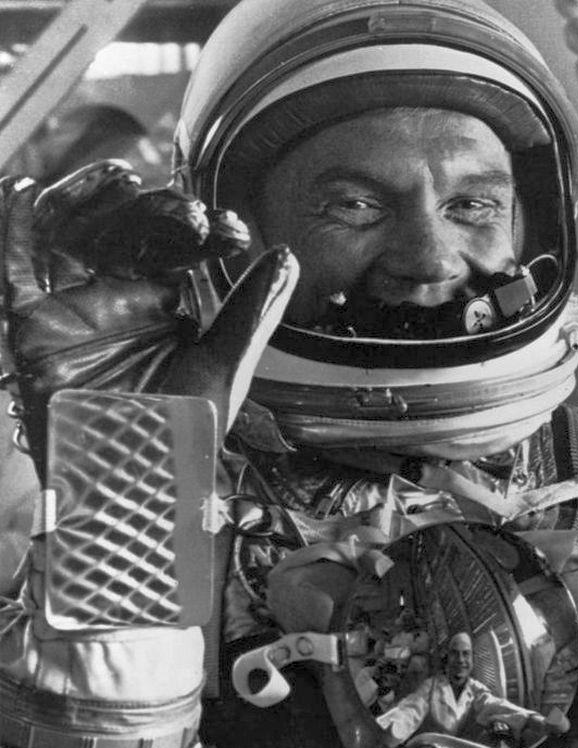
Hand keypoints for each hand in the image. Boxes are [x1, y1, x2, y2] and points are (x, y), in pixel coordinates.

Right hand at [0, 160, 297, 474]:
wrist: (136, 478)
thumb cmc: (182, 428)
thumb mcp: (225, 365)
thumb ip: (251, 310)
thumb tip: (288, 256)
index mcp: (162, 303)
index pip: (175, 247)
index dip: (199, 229)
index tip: (229, 227)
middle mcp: (117, 297)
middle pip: (123, 231)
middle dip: (151, 211)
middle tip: (184, 209)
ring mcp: (74, 307)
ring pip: (70, 235)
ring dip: (87, 201)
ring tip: (119, 177)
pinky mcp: (33, 325)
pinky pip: (14, 270)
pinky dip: (13, 232)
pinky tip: (23, 192)